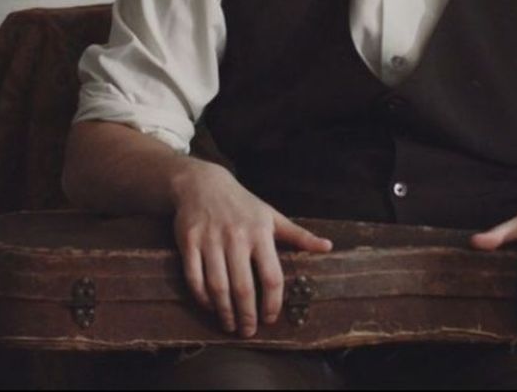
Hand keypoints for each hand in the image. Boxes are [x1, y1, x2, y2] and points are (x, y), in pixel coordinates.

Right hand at [169, 159, 331, 336]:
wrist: (203, 184)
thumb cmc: (243, 204)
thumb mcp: (272, 216)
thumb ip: (299, 235)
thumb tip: (327, 247)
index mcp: (260, 233)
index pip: (271, 276)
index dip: (272, 302)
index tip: (270, 319)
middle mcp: (236, 238)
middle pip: (243, 287)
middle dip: (246, 315)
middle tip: (248, 331)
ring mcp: (210, 241)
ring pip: (217, 286)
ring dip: (224, 311)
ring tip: (230, 325)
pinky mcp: (189, 242)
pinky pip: (194, 277)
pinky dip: (202, 297)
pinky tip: (211, 306)